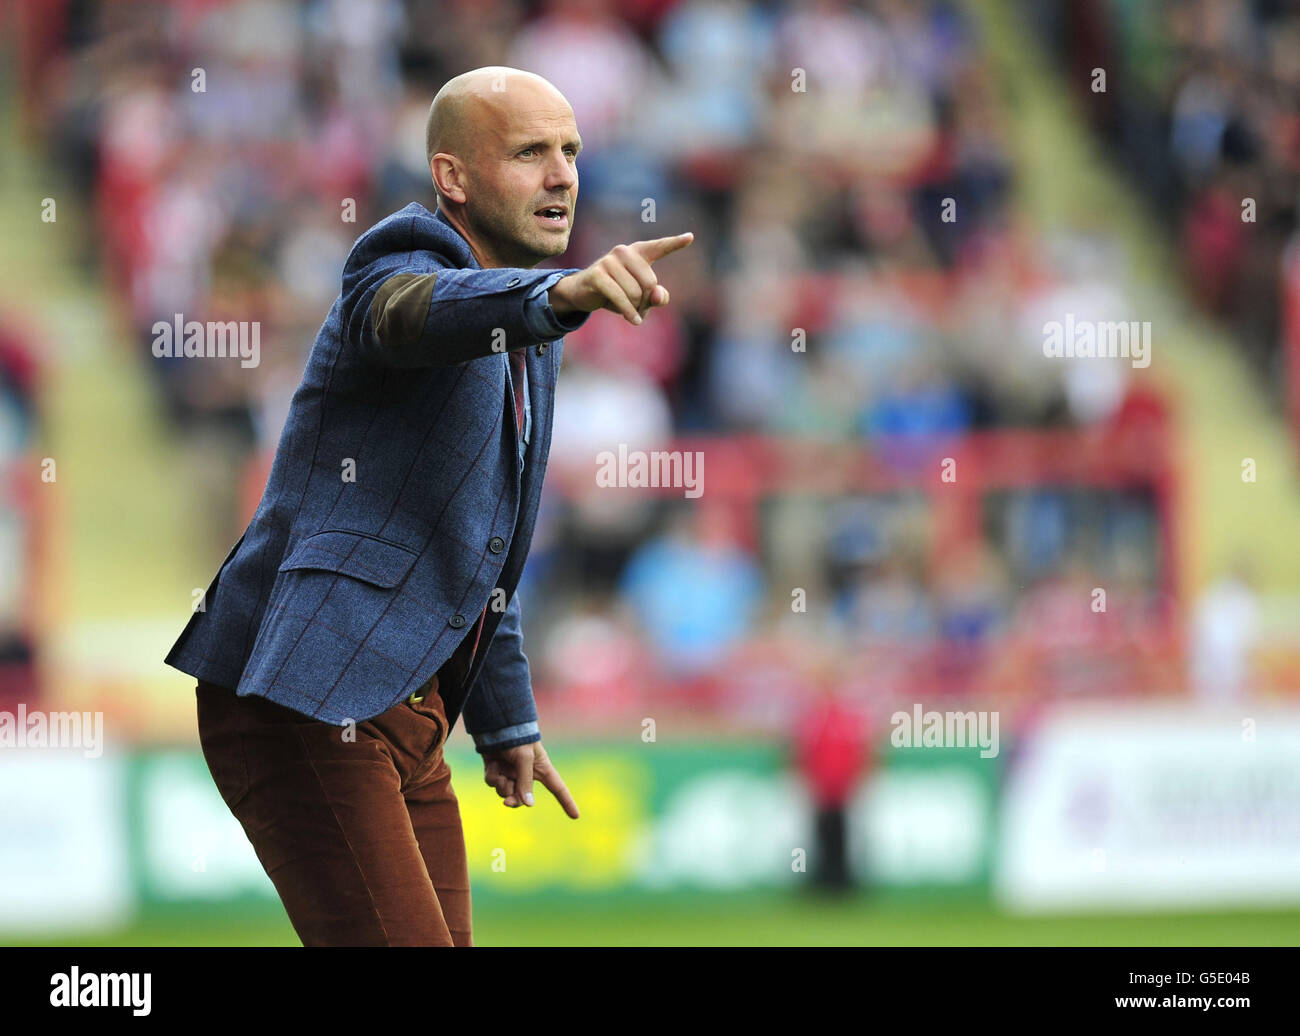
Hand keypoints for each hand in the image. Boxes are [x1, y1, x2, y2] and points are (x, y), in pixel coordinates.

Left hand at [481, 740, 579, 817]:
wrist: (497, 724)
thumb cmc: (517, 738)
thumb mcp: (524, 759)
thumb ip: (526, 782)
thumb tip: (529, 805)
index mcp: (541, 768)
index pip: (557, 788)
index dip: (567, 801)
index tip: (576, 816)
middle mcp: (526, 773)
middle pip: (523, 797)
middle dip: (515, 800)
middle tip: (507, 802)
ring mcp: (510, 772)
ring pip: (505, 792)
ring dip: (502, 786)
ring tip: (501, 776)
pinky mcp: (496, 769)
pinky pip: (494, 782)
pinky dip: (493, 777)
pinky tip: (493, 765)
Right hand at [548, 232, 693, 325]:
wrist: (582, 292)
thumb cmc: (616, 292)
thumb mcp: (641, 298)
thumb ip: (658, 297)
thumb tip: (659, 295)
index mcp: (638, 253)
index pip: (659, 247)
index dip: (675, 243)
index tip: (690, 238)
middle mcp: (624, 251)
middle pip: (650, 284)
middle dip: (646, 302)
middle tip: (638, 308)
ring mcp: (610, 261)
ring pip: (636, 293)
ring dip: (635, 309)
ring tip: (629, 311)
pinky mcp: (598, 274)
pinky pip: (621, 297)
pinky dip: (629, 312)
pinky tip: (634, 321)